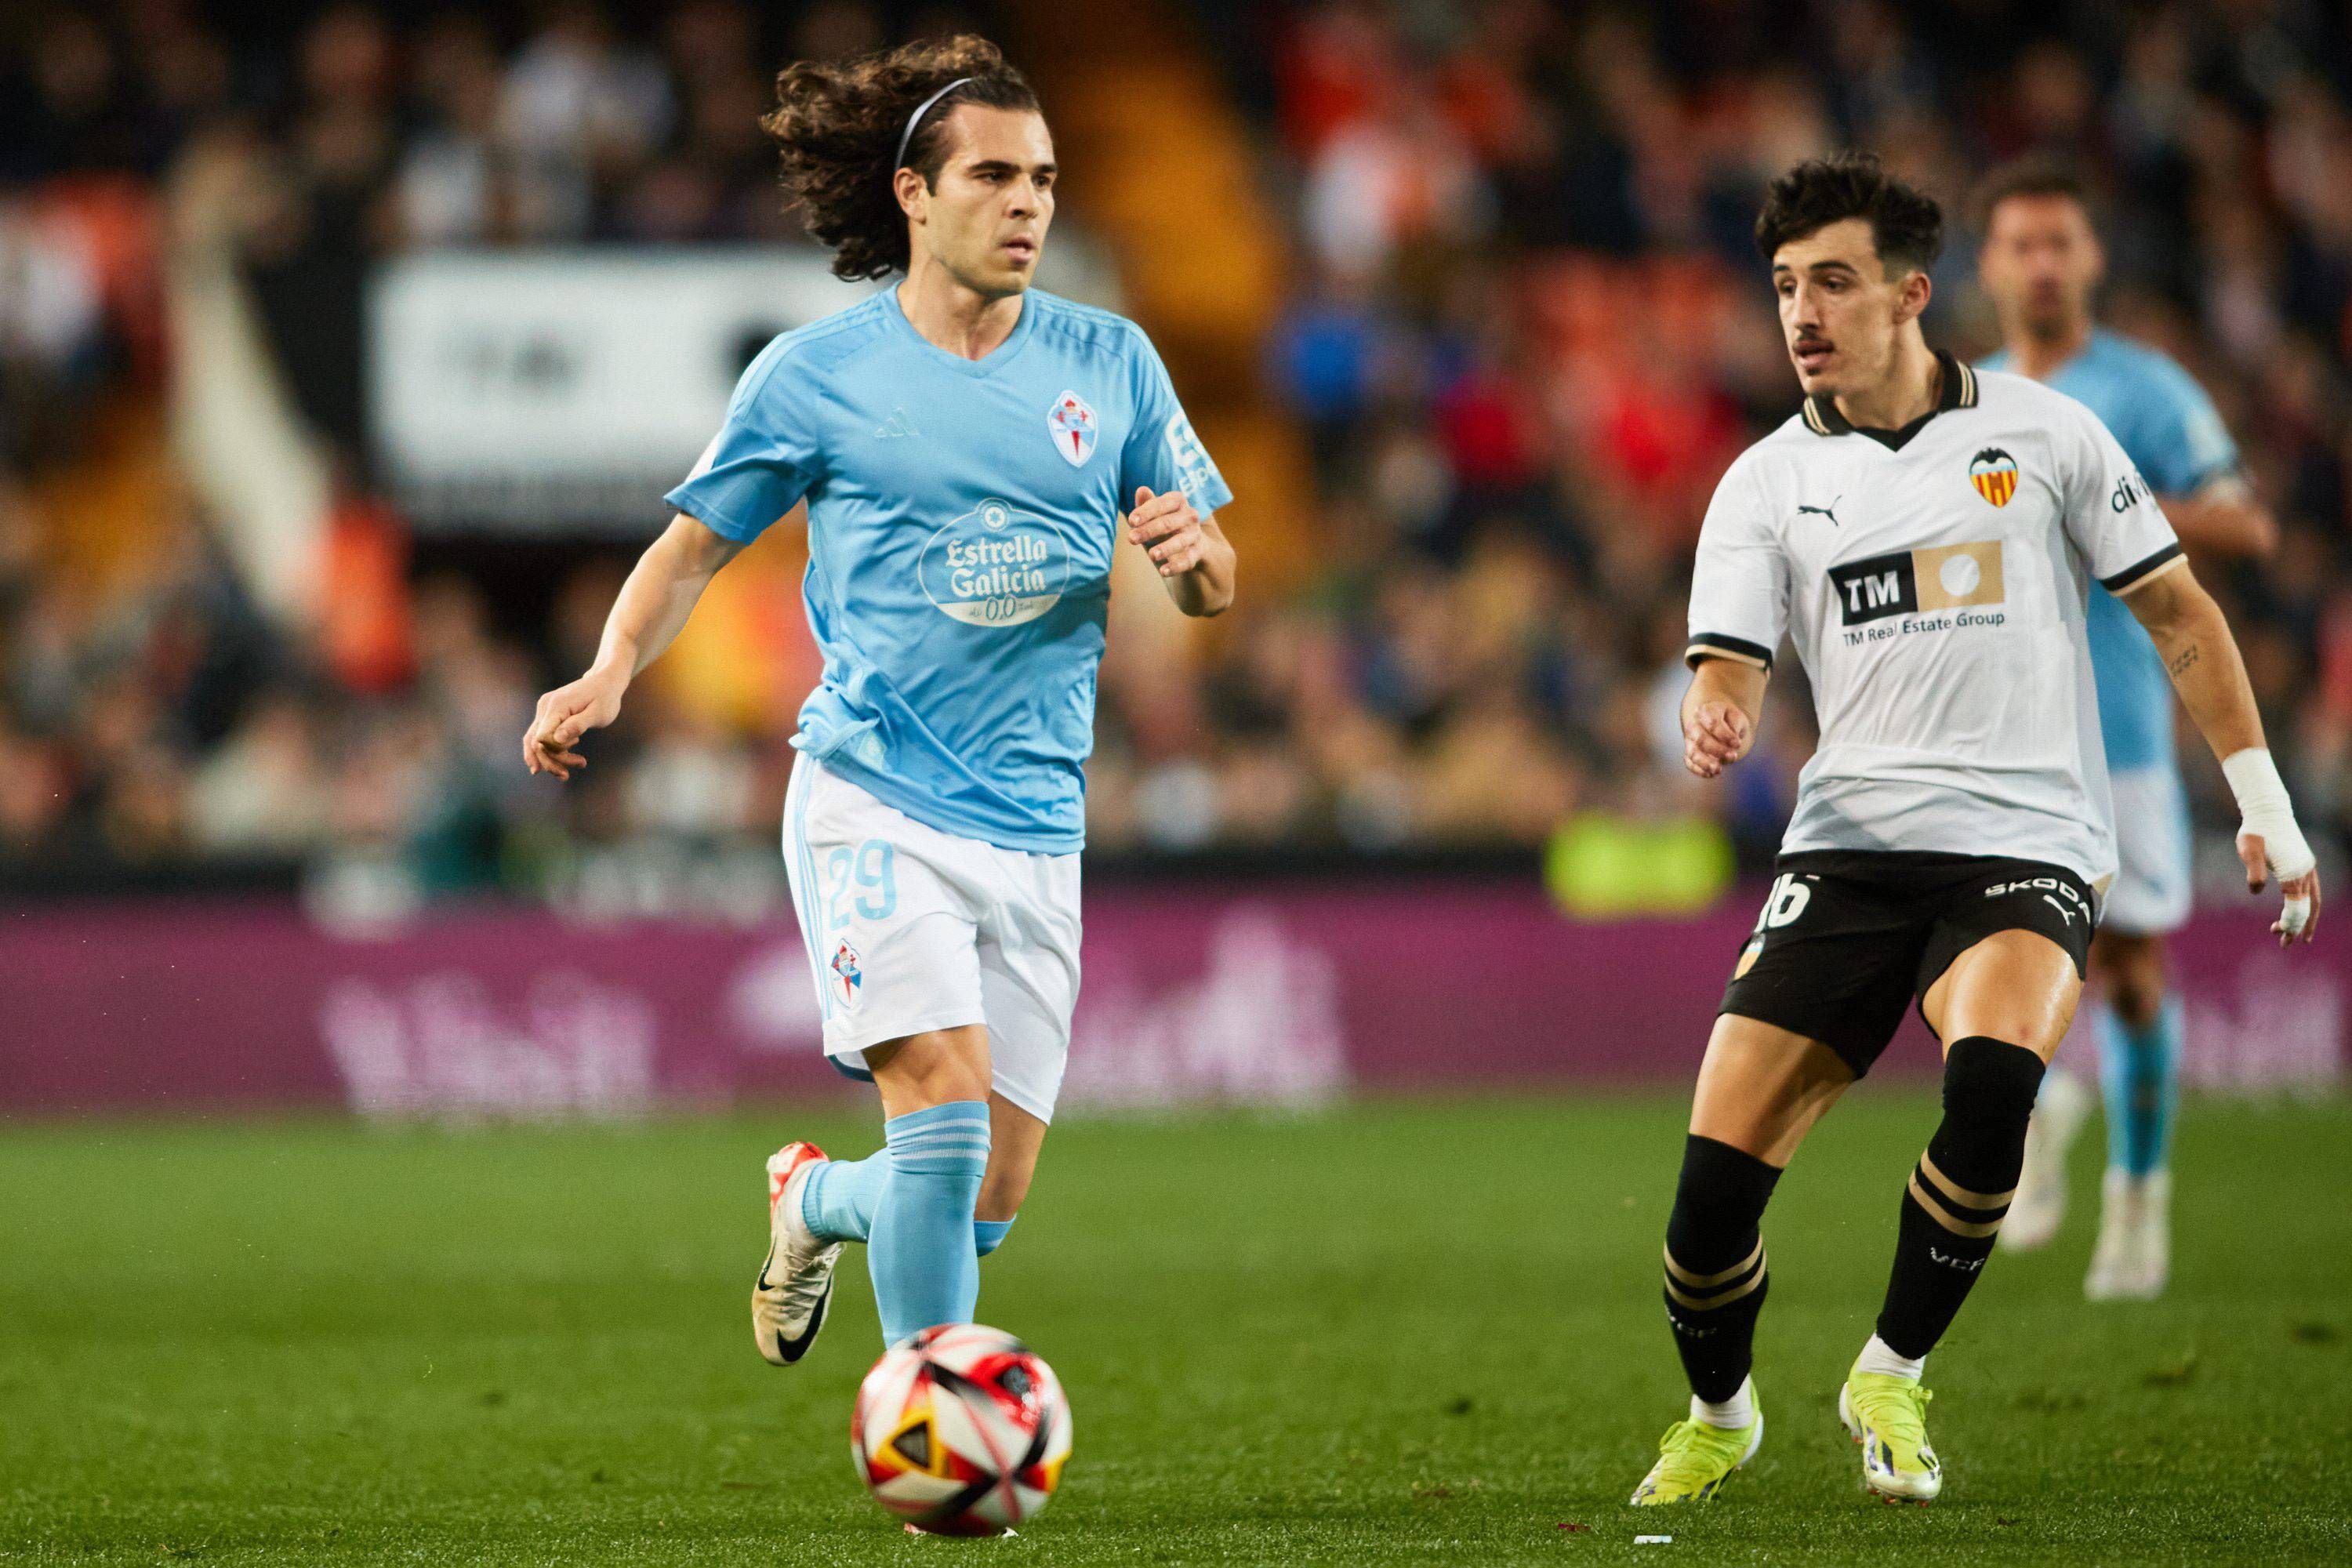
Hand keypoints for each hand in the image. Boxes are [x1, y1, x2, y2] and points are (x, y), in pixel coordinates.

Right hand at [523, 666, 627, 779]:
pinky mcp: (547, 713)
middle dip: (550, 762)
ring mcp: (544, 709)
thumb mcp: (599, 713)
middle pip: (535, 742)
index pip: (543, 738)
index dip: (554, 755)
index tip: (578, 762)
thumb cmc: (606, 698)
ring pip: (535, 741)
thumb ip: (578, 725)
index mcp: (556, 706)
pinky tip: (565, 755)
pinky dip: (549, 750)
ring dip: (549, 759)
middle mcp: (545, 706)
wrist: (605, 681)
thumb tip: (557, 739)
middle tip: (567, 776)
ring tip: (567, 772)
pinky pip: (540, 736)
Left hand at [1129, 486, 1204, 576]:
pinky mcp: (1198, 552)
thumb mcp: (1155, 513)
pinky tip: (1163, 572)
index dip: (1146, 512)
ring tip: (1151, 555)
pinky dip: (1176, 566)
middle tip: (1131, 538)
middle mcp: (1189, 516)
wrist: (1192, 542)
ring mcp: (1195, 534)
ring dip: (1165, 548)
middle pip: (1168, 523)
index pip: (1161, 504)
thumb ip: (1147, 504)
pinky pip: (1188, 559)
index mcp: (1177, 501)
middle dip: (1149, 530)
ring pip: (1180, 541)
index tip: (1131, 521)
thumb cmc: (1166, 523)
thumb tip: (1141, 490)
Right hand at [1683, 699, 1753, 778]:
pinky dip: (1699, 770)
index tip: (1737, 743)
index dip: (1724, 735)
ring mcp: (1689, 740)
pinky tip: (1711, 774)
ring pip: (1693, 753)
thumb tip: (1733, 741)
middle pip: (1701, 739)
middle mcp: (1694, 725)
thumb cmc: (1730, 720)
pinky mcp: (1689, 753)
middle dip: (1717, 750)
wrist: (1721, 723)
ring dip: (1705, 763)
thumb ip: (1736, 725)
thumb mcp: (1737, 717)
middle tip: (1733, 756)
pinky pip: (1690, 763)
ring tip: (1718, 770)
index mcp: (1705, 711)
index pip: (1712, 723)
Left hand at [2237, 831, 2322, 945]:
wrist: (2268, 811)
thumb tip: (2256, 891)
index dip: (2289, 923)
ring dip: (2306, 918)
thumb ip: (2254, 871)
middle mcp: (2305, 872)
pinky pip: (2311, 889)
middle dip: (2297, 927)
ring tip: (2299, 936)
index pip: (2295, 907)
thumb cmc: (2256, 831)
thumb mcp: (2249, 851)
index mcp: (2293, 873)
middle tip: (2285, 944)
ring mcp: (2307, 867)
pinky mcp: (2304, 863)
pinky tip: (2298, 909)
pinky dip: (2308, 904)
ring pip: (2312, 900)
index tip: (2278, 934)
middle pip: (2306, 907)